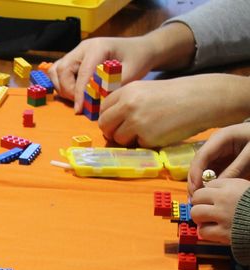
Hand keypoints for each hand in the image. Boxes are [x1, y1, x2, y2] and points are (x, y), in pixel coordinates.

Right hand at [48, 36, 158, 112]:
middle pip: (62, 70)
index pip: (81, 73)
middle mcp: (83, 48)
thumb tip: (94, 102)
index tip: (79, 109)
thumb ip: (112, 87)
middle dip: (68, 90)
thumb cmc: (138, 59)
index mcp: (97, 47)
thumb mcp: (131, 73)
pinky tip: (73, 92)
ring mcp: (76, 52)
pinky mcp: (74, 59)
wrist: (140, 49)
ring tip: (76, 98)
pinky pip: (57, 71)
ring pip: (56, 70)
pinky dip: (60, 83)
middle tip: (80, 103)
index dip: (78, 93)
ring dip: (61, 87)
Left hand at [98, 75, 240, 147]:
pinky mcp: (147, 137)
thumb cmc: (175, 95)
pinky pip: (137, 145)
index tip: (115, 122)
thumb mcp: (146, 90)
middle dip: (112, 131)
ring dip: (128, 139)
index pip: (103, 109)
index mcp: (127, 91)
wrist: (201, 99)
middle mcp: (128, 105)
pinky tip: (159, 134)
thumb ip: (127, 102)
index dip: (108, 118)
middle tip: (124, 133)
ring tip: (146, 131)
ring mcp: (137, 122)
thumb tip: (110, 121)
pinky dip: (145, 143)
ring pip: (118, 138)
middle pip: (105, 125)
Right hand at [188, 123, 249, 194]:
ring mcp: (217, 152)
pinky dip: (208, 183)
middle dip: (194, 180)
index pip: (201, 156)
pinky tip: (208, 193)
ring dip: (199, 183)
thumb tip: (217, 186)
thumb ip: (235, 169)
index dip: (195, 173)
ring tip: (199, 198)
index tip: (196, 189)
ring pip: (202, 169)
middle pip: (198, 164)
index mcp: (220, 138)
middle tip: (194, 197)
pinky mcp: (222, 160)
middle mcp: (214, 145)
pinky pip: (212, 172)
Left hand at [190, 177, 249, 243]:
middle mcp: (225, 198)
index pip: (208, 185)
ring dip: (200, 218)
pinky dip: (206, 232)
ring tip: (208, 220)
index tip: (212, 199)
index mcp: (233, 185)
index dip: (209, 193)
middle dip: (200, 203)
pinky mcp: (224, 232)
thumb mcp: (248, 190)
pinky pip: (203, 231)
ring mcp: (223, 215)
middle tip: (206, 210)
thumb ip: (234, 189)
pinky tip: (214, 231)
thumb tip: (213, 191)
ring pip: (196, 213)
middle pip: (197, 197)